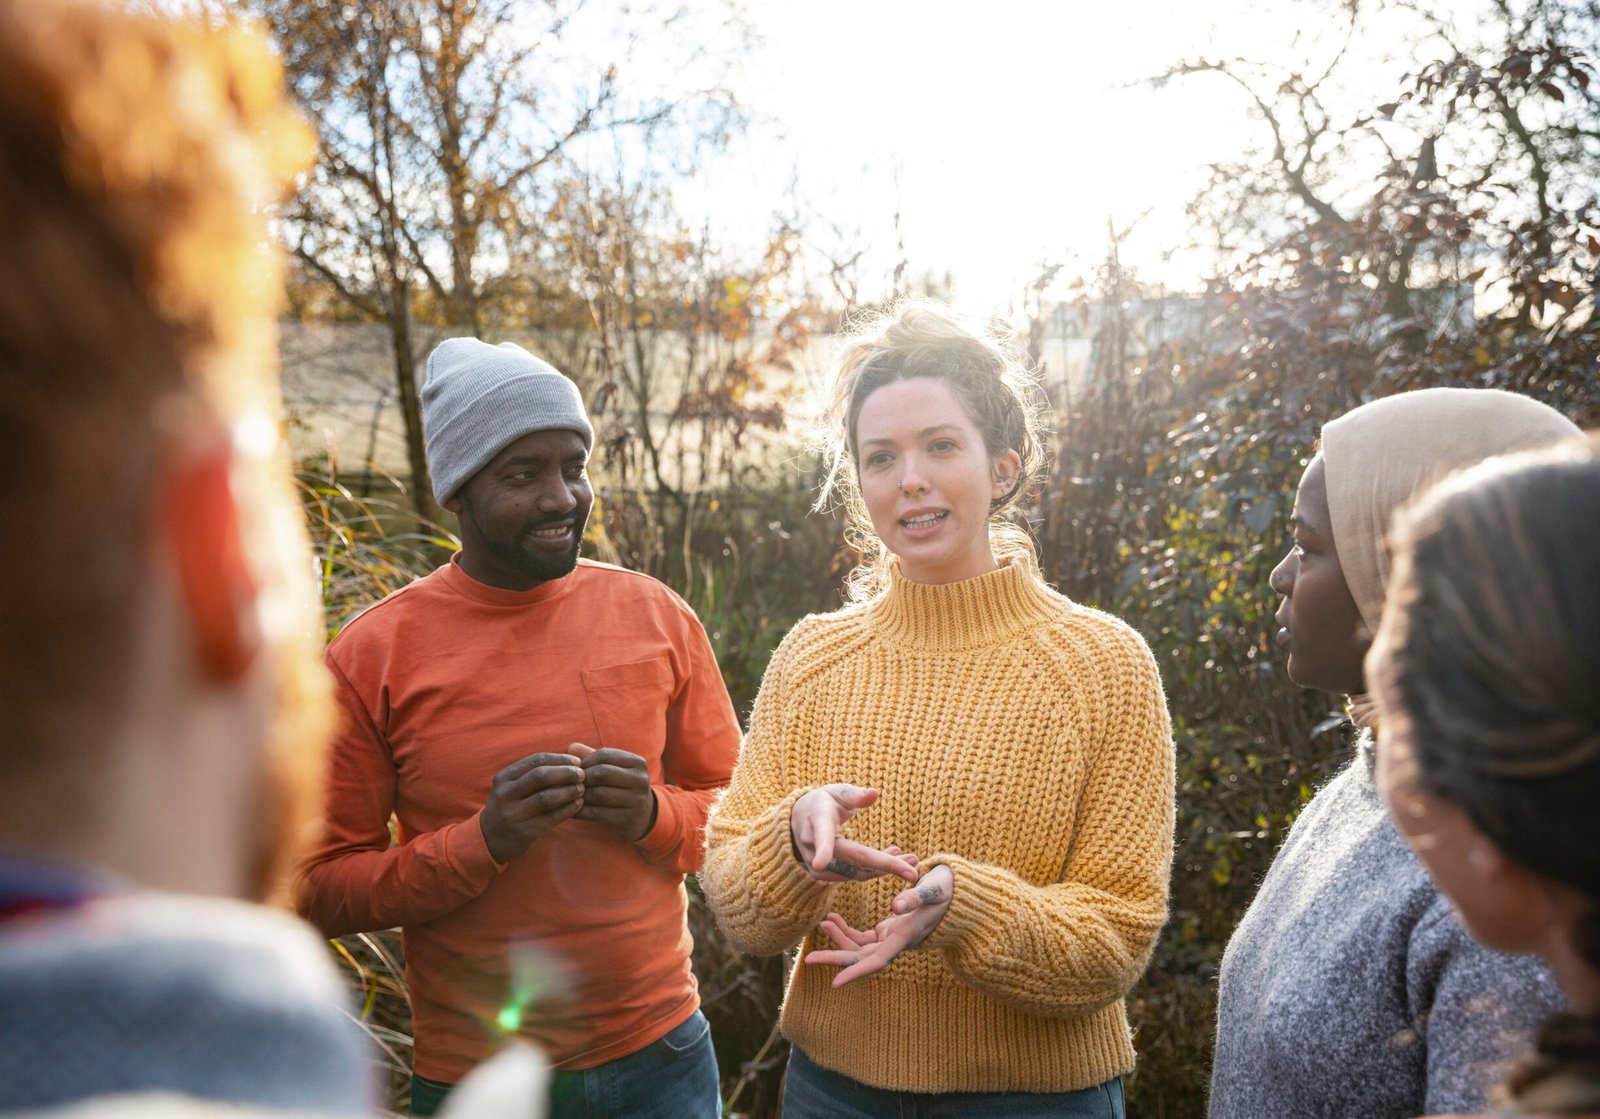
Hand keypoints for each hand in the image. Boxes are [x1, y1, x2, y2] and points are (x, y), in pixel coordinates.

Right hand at [479, 752, 585, 863]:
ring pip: (546, 798)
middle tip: (583, 775)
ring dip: (568, 792)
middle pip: (540, 776)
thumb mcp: (512, 786)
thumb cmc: (510, 806)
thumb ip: (534, 773)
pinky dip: (567, 810)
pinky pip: (550, 818)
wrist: (490, 839)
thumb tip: (569, 759)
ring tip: (582, 789)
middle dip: (565, 773)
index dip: (559, 759)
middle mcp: (505, 794)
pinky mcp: (523, 832)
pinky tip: (578, 805)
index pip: (536, 760)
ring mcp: (513, 814)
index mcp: (504, 777)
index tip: (577, 761)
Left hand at [567, 743, 656, 841]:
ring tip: (569, 796)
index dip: (586, 760)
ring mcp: (637, 800)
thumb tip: (571, 746)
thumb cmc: (621, 787)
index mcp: (638, 763)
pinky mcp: (628, 819)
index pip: (606, 755)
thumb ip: (593, 756)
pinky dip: (581, 811)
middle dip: (583, 778)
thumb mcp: (613, 769)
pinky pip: (598, 813)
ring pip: (600, 794)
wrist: (642, 816)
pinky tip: (572, 811)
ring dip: (580, 795)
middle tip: (569, 783)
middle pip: (603, 773)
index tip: (574, 769)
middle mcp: (641, 780)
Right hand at [790, 784, 918, 884]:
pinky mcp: (822, 875)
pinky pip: (853, 875)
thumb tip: (874, 793)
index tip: (820, 863)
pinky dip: (874, 871)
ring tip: (911, 860)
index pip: (822, 835)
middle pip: (851, 859)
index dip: (822, 849)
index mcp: (818, 819)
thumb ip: (855, 795)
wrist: (799, 820)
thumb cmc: (824, 802)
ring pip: (855, 872)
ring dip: (884, 869)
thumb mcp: (837, 792)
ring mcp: (816, 863)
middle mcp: (813, 844)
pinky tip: (893, 861)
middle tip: (912, 872)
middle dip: (883, 866)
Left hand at [803, 864, 952, 986]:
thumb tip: (895, 907)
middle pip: (861, 958)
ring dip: (839, 939)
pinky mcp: (888, 931)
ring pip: (859, 948)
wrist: (955, 893)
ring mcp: (891, 938)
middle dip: (835, 959)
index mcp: (904, 936)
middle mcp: (896, 942)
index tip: (835, 983)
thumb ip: (915, 897)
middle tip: (808, 958)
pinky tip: (833, 919)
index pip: (876, 961)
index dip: (856, 972)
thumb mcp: (933, 889)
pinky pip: (862, 937)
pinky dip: (846, 930)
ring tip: (822, 922)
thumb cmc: (946, 890)